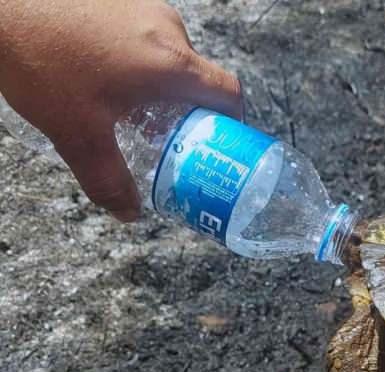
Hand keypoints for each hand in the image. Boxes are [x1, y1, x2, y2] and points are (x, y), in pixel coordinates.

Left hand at [0, 0, 241, 220]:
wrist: (0, 4)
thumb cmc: (41, 59)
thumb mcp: (77, 133)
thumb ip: (107, 179)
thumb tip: (129, 211)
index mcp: (171, 63)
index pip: (229, 93)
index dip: (233, 124)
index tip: (220, 144)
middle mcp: (167, 29)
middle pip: (198, 78)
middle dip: (186, 111)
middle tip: (164, 137)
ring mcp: (144, 7)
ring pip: (169, 58)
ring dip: (159, 86)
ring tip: (127, 109)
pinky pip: (146, 37)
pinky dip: (138, 63)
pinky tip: (103, 77)